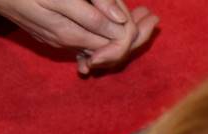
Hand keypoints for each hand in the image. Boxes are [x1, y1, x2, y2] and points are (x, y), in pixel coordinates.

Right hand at [0, 0, 157, 72]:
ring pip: (102, 42)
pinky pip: (87, 38)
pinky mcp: (53, 32)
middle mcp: (68, 42)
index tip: (151, 16)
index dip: (137, 31)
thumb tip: (120, 23)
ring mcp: (60, 39)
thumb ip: (88, 11)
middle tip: (154, 18)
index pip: (117, 42)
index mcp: (71, 34)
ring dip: (124, 31)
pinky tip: (116, 20)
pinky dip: (105, 31)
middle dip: (137, 34)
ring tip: (144, 17)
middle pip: (114, 47)